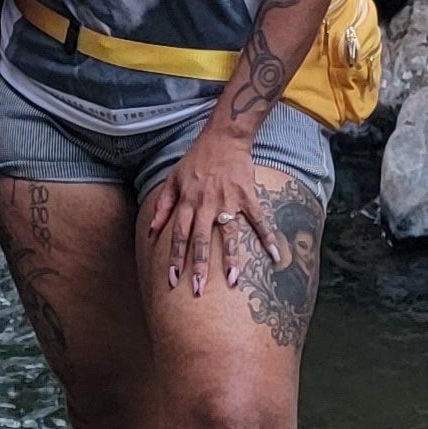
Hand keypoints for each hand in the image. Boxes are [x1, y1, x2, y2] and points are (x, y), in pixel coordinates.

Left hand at [148, 124, 281, 297]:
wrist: (224, 138)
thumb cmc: (196, 159)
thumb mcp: (173, 179)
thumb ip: (162, 206)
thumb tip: (151, 230)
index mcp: (187, 202)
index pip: (178, 235)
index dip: (175, 258)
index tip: (172, 280)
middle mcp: (206, 205)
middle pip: (201, 240)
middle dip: (199, 267)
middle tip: (197, 290)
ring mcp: (228, 202)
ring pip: (228, 235)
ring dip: (230, 259)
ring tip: (232, 282)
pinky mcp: (247, 197)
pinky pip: (258, 220)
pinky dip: (267, 237)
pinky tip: (275, 256)